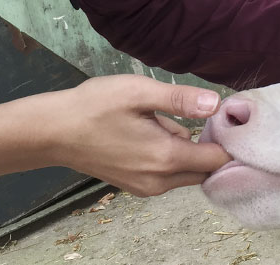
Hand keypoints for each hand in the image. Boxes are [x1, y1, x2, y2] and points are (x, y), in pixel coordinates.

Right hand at [52, 75, 232, 195]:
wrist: (53, 131)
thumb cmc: (94, 106)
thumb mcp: (138, 92)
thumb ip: (180, 99)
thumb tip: (217, 104)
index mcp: (166, 158)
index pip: (219, 160)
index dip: (227, 139)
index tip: (223, 117)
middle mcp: (160, 181)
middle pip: (206, 169)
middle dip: (208, 145)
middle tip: (192, 112)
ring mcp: (147, 188)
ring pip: (187, 172)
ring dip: (186, 149)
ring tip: (160, 119)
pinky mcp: (136, 187)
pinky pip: (168, 174)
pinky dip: (169, 156)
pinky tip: (149, 132)